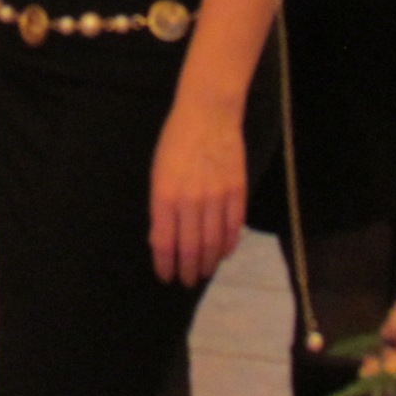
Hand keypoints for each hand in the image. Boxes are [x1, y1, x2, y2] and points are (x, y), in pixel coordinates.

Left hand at [149, 97, 246, 285]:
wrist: (208, 114)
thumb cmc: (175, 142)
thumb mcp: (158, 174)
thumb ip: (160, 208)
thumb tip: (162, 241)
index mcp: (165, 196)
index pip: (164, 243)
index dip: (165, 265)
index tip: (166, 276)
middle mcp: (191, 201)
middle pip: (190, 248)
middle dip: (187, 270)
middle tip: (187, 281)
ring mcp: (217, 197)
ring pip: (213, 243)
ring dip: (208, 263)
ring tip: (204, 272)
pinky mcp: (237, 191)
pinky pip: (234, 227)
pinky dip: (228, 245)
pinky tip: (223, 253)